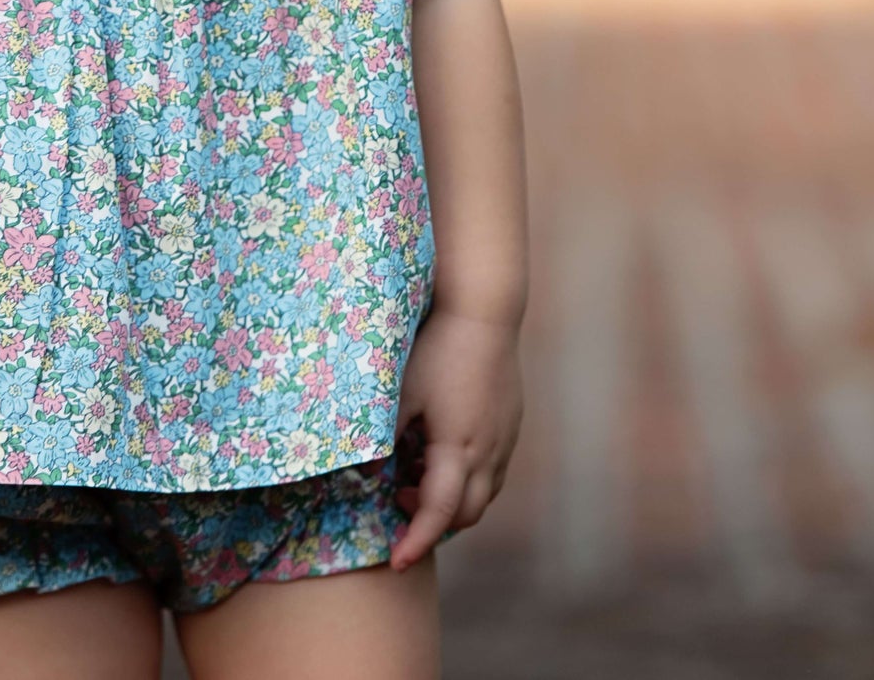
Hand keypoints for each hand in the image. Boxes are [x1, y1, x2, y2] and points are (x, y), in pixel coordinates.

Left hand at [388, 306, 522, 570]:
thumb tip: (362, 476)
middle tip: (396, 501)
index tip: (396, 561)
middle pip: (466, 514)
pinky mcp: (511, 425)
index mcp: (457, 448)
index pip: (438, 514)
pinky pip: (493, 471)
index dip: (416, 542)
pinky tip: (443, 454)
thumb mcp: (400, 392)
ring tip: (416, 475)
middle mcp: (488, 452)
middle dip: (433, 524)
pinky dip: (468, 480)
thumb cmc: (437, 349)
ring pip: (484, 495)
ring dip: (452, 502)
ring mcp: (505, 439)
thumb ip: (383, 438)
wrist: (484, 312)